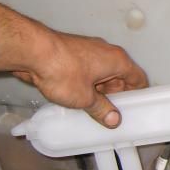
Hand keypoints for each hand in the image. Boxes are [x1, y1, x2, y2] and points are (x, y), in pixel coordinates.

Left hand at [0, 2, 147, 127]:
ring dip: (99, 90)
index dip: (138, 95)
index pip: (138, 78)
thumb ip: (102, 109)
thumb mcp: (84, 98)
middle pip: (120, 76)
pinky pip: (87, 70)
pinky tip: (76, 97)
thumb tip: (114, 120)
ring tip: (92, 109)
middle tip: (111, 115)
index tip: (134, 109)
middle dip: (115, 95)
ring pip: (101, 74)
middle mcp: (107, 52)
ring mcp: (89, 49)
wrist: (31, 50)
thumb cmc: (63, 72)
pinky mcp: (73, 51)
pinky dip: (85, 83)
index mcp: (117, 60)